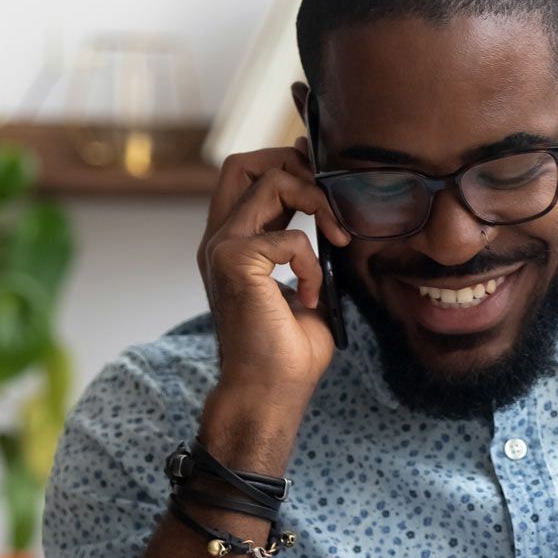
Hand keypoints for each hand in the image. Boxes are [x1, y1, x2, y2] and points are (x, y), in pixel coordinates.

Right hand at [196, 143, 351, 412]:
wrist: (266, 395)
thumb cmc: (287, 355)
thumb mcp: (308, 290)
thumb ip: (312, 254)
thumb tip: (337, 223)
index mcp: (232, 244)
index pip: (246, 177)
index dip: (284, 162)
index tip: (324, 173)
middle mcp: (220, 240)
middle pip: (244, 163)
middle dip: (292, 164)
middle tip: (328, 199)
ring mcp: (222, 248)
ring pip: (269, 181)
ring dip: (316, 202)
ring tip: (337, 240)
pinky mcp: (234, 262)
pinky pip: (291, 238)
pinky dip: (314, 263)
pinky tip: (311, 296)